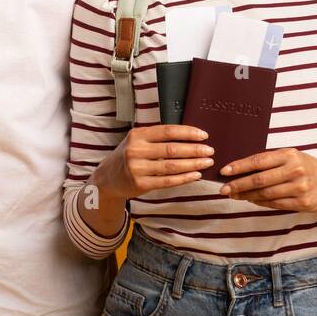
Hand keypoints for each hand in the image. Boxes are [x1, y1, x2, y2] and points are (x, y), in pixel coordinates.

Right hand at [92, 125, 212, 201]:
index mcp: (137, 135)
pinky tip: (195, 175)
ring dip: (192, 164)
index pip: (167, 131)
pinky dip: (184, 178)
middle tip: (210, 150)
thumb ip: (157, 138)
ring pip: (171, 166)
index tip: (203, 135)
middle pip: (172, 149)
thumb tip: (189, 136)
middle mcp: (136, 150)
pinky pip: (167, 181)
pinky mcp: (140, 184)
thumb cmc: (128, 156)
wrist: (107, 178)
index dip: (187, 133)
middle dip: (194, 150)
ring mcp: (137, 168)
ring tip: (206, 162)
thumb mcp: (137, 141)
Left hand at [219, 148, 316, 212]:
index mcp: (290, 155)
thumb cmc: (308, 167)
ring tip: (234, 195)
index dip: (239, 167)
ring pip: (265, 194)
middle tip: (223, 189)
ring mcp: (299, 188)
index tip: (224, 171)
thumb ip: (271, 161)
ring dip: (246, 196)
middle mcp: (295, 170)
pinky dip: (260, 203)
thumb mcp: (292, 156)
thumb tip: (242, 169)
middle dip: (238, 185)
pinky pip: (275, 204)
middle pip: (259, 180)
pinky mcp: (302, 203)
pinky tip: (251, 200)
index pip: (258, 161)